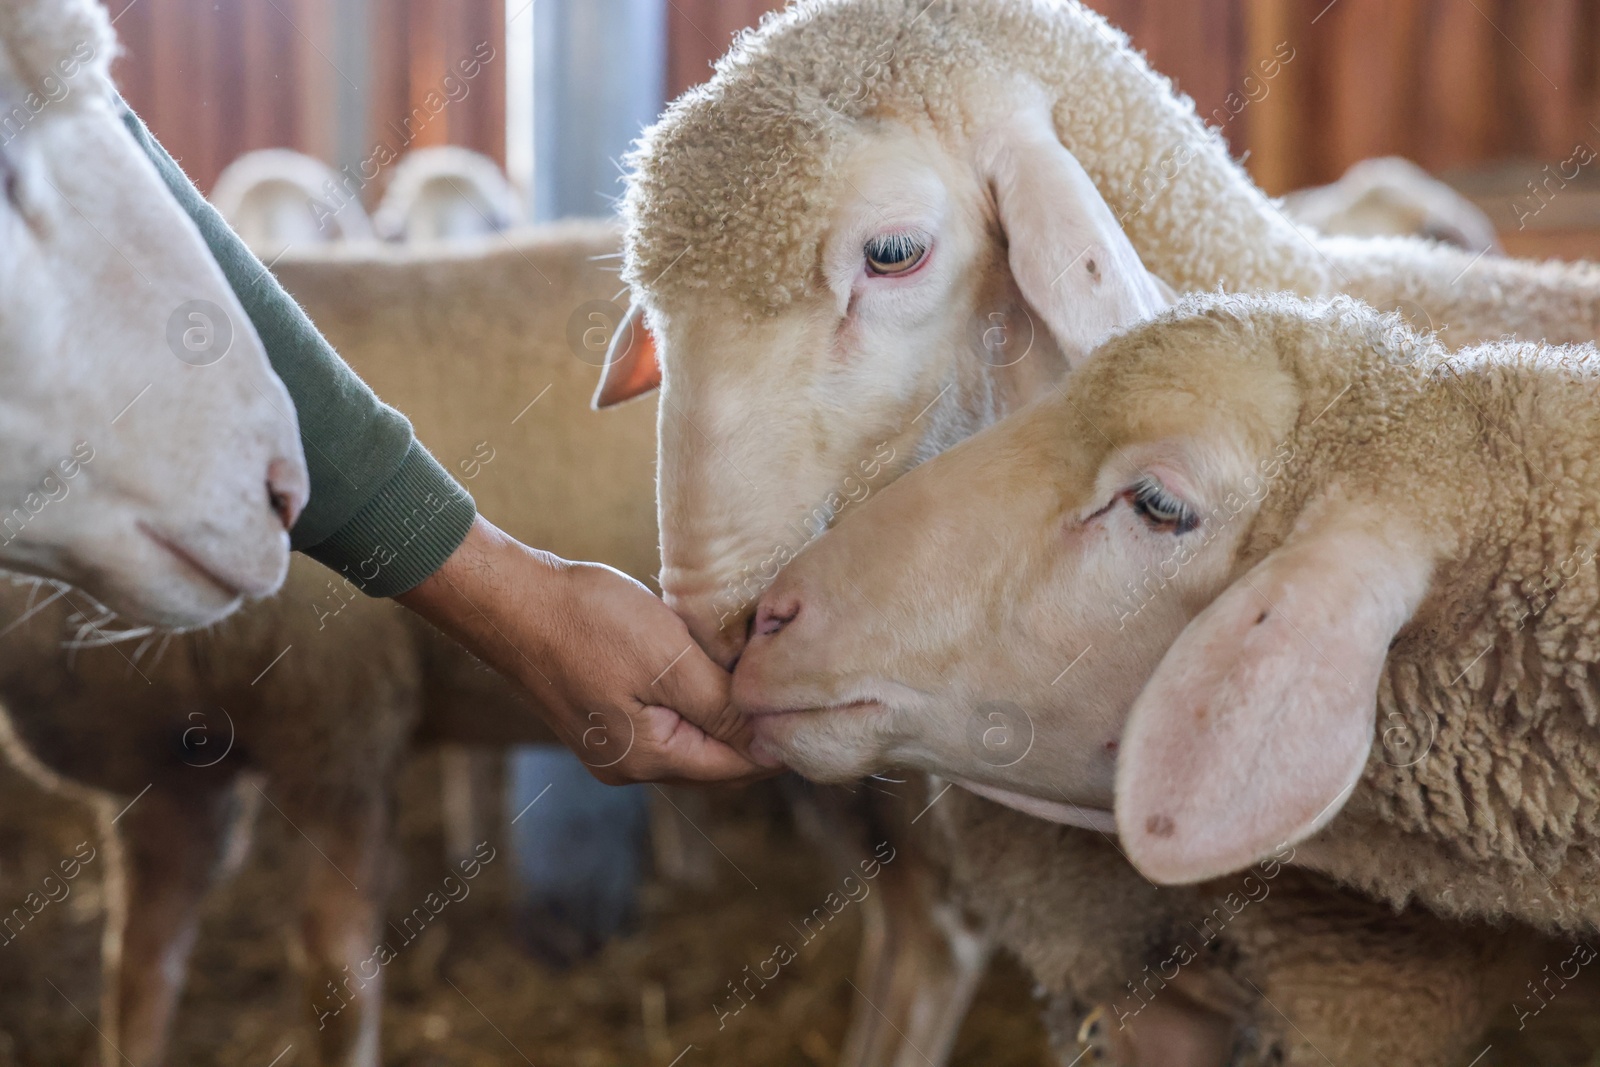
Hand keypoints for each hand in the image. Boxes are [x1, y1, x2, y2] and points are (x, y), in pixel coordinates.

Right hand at [398, 517, 767, 784]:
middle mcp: (630, 765)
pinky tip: (705, 664)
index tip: (807, 704)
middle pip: (714, 758)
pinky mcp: (600, 716)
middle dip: (750, 727)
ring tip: (751, 670)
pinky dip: (691, 698)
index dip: (777, 739)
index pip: (737, 766)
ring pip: (690, 737)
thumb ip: (723, 708)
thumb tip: (771, 742)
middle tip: (785, 682)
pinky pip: (664, 718)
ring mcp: (611, 744)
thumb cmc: (589, 622)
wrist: (509, 599)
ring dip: (721, 710)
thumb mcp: (671, 661)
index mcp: (649, 759)